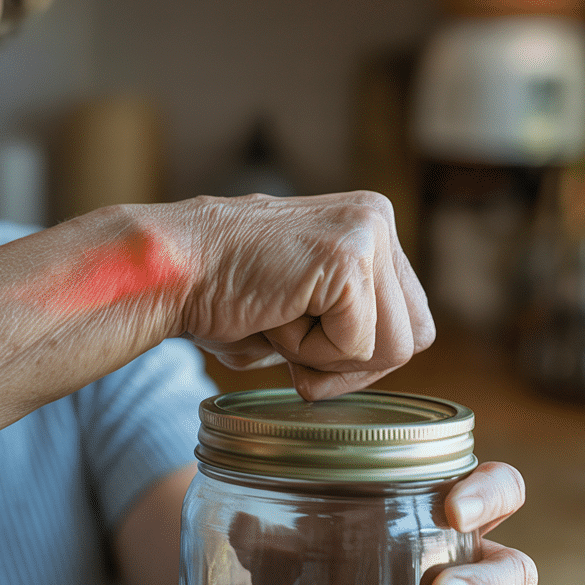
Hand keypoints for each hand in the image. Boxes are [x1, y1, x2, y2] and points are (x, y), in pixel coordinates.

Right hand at [176, 192, 432, 399]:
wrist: (171, 271)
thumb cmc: (218, 293)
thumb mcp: (303, 302)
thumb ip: (347, 318)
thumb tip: (385, 357)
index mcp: (369, 224)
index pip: (410, 320)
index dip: (364, 358)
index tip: (310, 361)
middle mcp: (377, 218)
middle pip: (414, 336)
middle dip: (355, 367)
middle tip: (296, 359)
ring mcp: (367, 232)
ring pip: (393, 347)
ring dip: (328, 359)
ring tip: (279, 322)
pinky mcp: (348, 257)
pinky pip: (358, 345)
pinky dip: (310, 353)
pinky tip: (273, 315)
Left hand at [222, 462, 535, 584]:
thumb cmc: (307, 556)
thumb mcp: (288, 546)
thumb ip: (268, 538)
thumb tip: (244, 525)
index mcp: (442, 510)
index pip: (500, 489)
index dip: (490, 493)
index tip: (453, 509)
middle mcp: (462, 561)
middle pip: (516, 567)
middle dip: (493, 579)